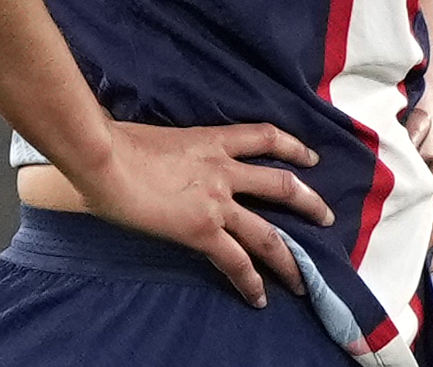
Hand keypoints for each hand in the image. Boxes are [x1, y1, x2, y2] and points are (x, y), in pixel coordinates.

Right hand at [73, 120, 334, 307]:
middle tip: (326, 217)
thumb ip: (178, 147)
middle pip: (282, 185)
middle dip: (309, 203)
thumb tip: (168, 156)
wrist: (105, 159)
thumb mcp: (160, 134)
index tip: (310, 158)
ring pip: (268, 232)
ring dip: (290, 257)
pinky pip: (235, 261)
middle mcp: (224, 170)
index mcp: (213, 140)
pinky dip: (250, 281)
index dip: (293, 146)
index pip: (265, 136)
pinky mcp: (202, 230)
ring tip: (304, 277)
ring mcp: (217, 202)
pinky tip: (259, 298)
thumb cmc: (117, 142)